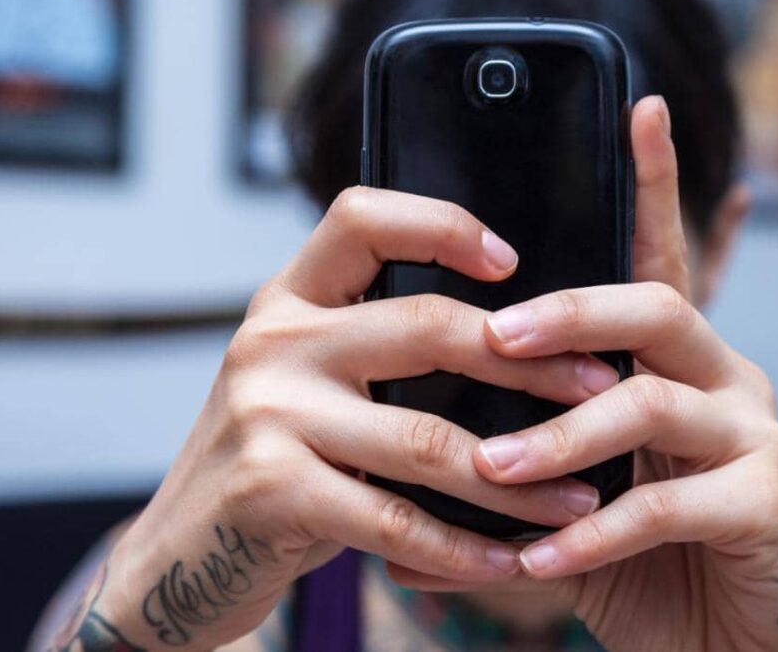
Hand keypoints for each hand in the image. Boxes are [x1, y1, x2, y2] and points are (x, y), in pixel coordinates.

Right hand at [76, 188, 613, 650]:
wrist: (180, 554)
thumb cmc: (271, 459)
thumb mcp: (306, 381)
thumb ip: (372, 349)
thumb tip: (508, 338)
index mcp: (288, 300)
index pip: (362, 220)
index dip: (441, 224)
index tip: (511, 259)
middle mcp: (274, 342)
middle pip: (422, 326)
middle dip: (526, 361)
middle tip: (598, 385)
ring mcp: (268, 415)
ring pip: (426, 438)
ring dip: (519, 474)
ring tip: (580, 496)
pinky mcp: (273, 491)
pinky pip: (397, 521)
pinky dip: (466, 545)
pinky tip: (514, 557)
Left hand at [385, 97, 777, 651]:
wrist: (722, 643)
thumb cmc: (639, 554)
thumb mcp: (577, 486)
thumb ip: (522, 445)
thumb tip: (406, 436)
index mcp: (678, 360)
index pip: (663, 256)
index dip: (657, 181)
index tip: (640, 106)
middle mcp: (725, 378)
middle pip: (654, 307)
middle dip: (571, 312)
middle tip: (497, 333)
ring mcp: (754, 437)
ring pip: (650, 403)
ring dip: (561, 436)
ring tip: (492, 469)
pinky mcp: (766, 505)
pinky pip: (666, 505)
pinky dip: (591, 532)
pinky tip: (535, 562)